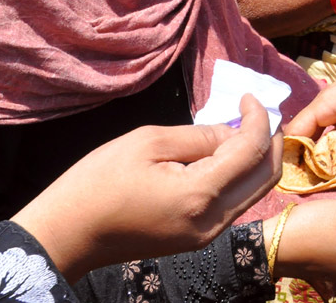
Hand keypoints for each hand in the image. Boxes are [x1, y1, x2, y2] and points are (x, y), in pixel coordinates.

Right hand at [13, 94, 280, 281]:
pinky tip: (224, 152)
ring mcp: (207, 235)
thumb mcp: (149, 142)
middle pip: (266, 177)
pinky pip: (234, 202)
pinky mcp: (198, 239)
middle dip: (269, 139)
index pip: (251, 151)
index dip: (258, 119)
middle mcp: (213, 221)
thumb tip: (233, 132)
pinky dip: (239, 174)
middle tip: (256, 111)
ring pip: (254, 191)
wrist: (67, 234)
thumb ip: (200, 136)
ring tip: (241, 127)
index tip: (248, 96)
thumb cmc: (98, 181)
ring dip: (257, 158)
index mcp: (200, 196)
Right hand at [288, 51, 335, 178]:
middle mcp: (330, 105)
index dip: (293, 155)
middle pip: (311, 135)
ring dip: (331, 154)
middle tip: (314, 186)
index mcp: (325, 104)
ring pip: (329, 135)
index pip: (297, 132)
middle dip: (312, 159)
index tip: (296, 180)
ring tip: (330, 179)